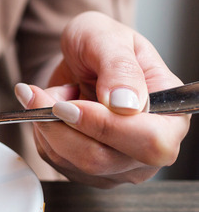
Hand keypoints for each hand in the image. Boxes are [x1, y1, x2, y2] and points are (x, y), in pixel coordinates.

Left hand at [15, 11, 190, 187]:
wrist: (80, 59)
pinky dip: (43, 133)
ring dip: (47, 125)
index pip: (149, 141)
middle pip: (102, 159)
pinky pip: (55, 160)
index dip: (105, 125)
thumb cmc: (102, 45)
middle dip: (62, 126)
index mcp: (171, 117)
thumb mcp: (109, 39)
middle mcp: (149, 150)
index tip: (69, 103)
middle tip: (40, 95)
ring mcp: (118, 165)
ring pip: (72, 162)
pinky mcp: (87, 171)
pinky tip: (50, 112)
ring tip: (50, 95)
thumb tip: (125, 104)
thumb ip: (119, 68)